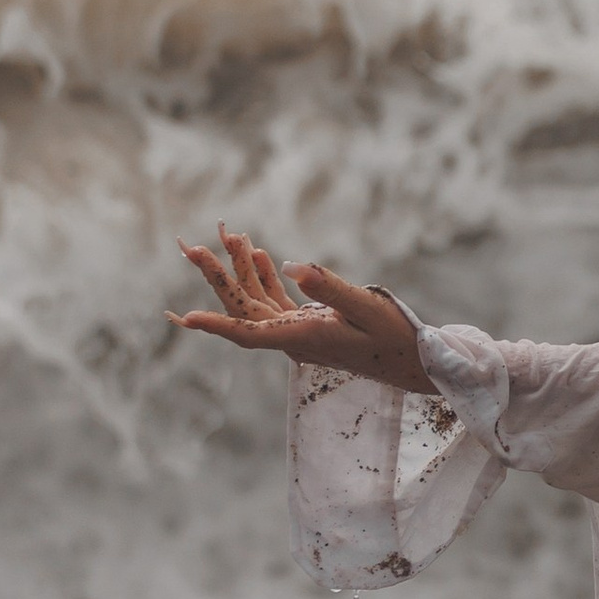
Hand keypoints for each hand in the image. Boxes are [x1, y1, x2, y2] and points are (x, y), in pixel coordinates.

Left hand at [170, 228, 427, 392]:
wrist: (413, 361)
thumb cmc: (394, 337)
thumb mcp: (365, 307)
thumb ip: (327, 286)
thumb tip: (290, 265)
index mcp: (304, 338)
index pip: (250, 334)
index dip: (217, 325)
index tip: (185, 318)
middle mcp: (293, 338)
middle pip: (245, 310)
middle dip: (219, 278)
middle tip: (193, 248)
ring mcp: (298, 333)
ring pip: (258, 302)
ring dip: (242, 271)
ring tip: (229, 236)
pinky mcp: (308, 325)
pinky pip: (276, 302)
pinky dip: (265, 278)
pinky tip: (258, 255)